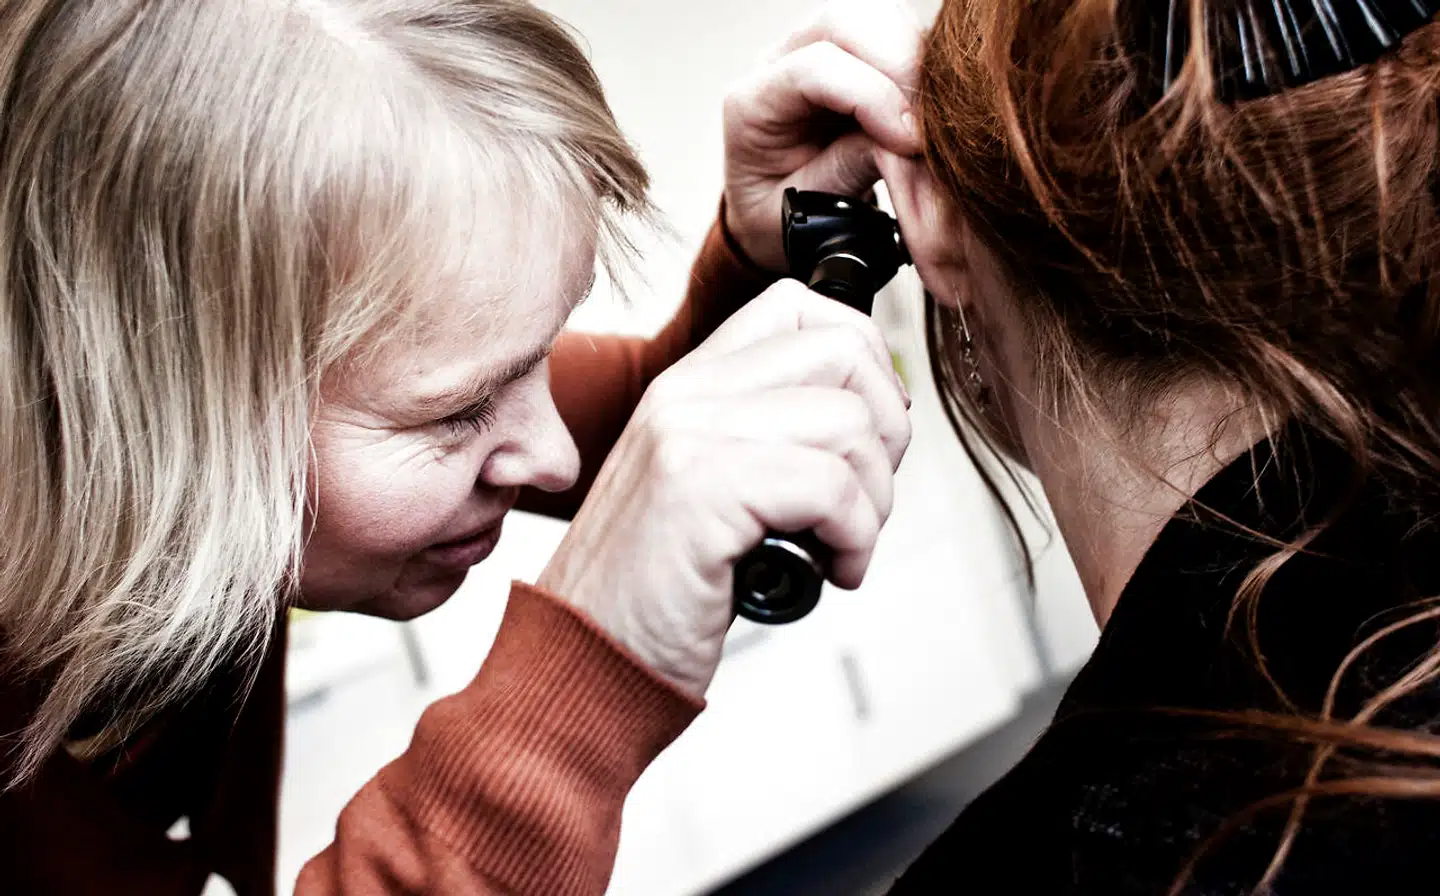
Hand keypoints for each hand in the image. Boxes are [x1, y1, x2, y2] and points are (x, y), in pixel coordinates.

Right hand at [538, 281, 911, 697]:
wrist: (585, 662)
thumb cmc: (658, 594)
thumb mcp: (710, 491)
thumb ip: (768, 437)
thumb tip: (877, 416)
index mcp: (687, 386)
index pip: (799, 308)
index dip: (865, 361)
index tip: (869, 435)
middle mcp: (683, 395)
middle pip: (842, 351)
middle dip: (886, 433)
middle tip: (863, 500)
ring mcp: (687, 435)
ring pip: (849, 421)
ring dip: (874, 501)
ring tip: (840, 547)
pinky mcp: (699, 489)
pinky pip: (832, 486)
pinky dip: (855, 540)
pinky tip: (830, 572)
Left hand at [723, 0, 924, 272]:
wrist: (770, 219)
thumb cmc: (777, 219)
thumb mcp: (803, 214)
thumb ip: (847, 172)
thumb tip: (905, 145)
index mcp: (753, 105)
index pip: (814, 69)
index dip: (871, 96)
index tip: (911, 142)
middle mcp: (779, 65)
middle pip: (843, 23)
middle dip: (899, 63)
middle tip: (932, 121)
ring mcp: (814, 52)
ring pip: (874, 19)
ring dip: (915, 58)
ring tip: (933, 116)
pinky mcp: (851, 59)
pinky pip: (894, 35)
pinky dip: (922, 63)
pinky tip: (930, 108)